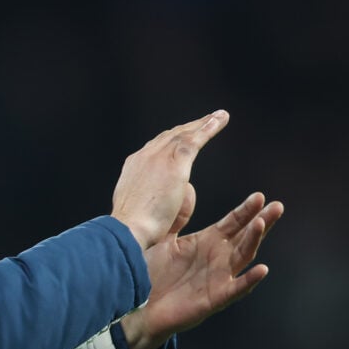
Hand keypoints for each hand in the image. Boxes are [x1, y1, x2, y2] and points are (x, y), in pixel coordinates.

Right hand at [111, 110, 228, 249]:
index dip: (169, 142)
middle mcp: (144, 157)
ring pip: (184, 134)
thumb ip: (154, 204)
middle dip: (186, 128)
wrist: (127, 229)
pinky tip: (220, 120)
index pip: (154, 150)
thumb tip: (172, 201)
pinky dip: (209, 128)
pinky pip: (195, 140)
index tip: (181, 138)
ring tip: (219, 116)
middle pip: (169, 137)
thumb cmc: (131, 231)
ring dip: (202, 124)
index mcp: (133, 169)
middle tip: (204, 121)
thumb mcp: (139, 213)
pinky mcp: (175, 163)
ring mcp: (158, 157)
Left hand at [121, 192, 283, 348]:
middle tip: (278, 206)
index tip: (260, 196)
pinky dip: (249, 280)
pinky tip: (262, 270)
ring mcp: (218, 278)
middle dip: (262, 221)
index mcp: (207, 242)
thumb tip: (186, 188)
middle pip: (246, 237)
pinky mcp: (214, 299)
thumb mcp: (163, 238)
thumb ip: (177, 216)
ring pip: (243, 257)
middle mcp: (218, 258)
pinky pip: (236, 289)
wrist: (137, 305)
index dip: (246, 210)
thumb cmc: (149, 272)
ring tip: (262, 223)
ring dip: (254, 241)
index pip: (233, 223)